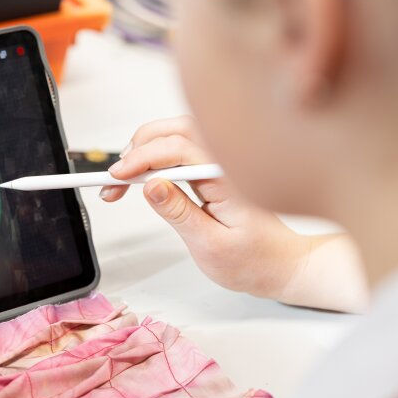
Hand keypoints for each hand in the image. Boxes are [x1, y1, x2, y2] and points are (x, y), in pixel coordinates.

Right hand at [101, 117, 367, 311]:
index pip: (179, 149)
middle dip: (139, 147)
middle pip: (178, 130)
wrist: (284, 266)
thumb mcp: (210, 245)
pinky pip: (185, 149)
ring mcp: (223, 163)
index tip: (115, 178)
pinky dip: (159, 156)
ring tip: (124, 177)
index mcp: (229, 178)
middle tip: (114, 178)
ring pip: (180, 135)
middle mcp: (227, 162)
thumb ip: (179, 212)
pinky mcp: (217, 170)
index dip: (141, 159)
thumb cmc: (253, 261)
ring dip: (147, 148)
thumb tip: (150, 185)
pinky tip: (145, 174)